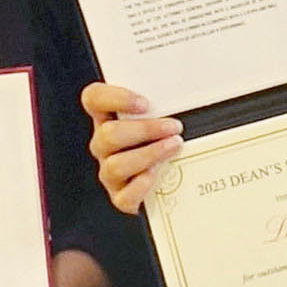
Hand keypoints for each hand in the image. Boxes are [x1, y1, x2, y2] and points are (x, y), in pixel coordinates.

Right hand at [81, 81, 181, 213]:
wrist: (181, 180)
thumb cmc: (169, 139)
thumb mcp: (168, 114)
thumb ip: (169, 103)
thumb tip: (192, 88)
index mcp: (110, 118)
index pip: (94, 99)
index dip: (113, 98)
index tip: (144, 103)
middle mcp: (105, 145)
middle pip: (107, 134)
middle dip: (145, 129)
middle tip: (173, 127)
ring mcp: (111, 172)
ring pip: (115, 165)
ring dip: (149, 154)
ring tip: (174, 147)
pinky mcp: (122, 197)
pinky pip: (124, 196)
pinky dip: (141, 186)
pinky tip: (157, 176)